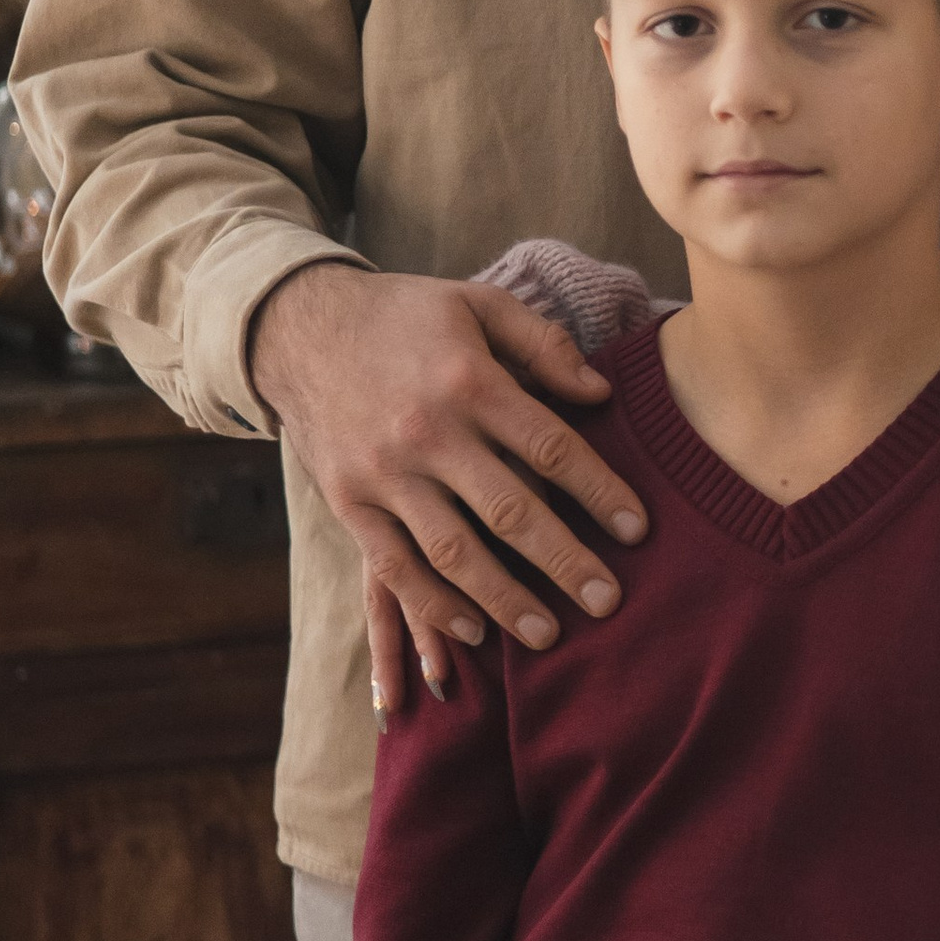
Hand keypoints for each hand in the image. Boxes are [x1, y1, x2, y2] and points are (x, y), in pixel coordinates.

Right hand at [250, 266, 646, 715]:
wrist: (300, 327)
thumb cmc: (406, 316)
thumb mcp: (477, 305)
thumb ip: (544, 344)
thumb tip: (601, 395)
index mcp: (469, 381)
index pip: (551, 446)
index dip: (600, 491)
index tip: (638, 530)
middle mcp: (427, 432)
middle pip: (510, 511)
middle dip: (564, 561)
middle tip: (608, 602)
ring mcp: (384, 473)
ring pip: (454, 551)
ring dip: (505, 598)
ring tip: (548, 635)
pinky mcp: (348, 502)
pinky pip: (394, 565)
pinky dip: (434, 604)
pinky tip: (474, 630)